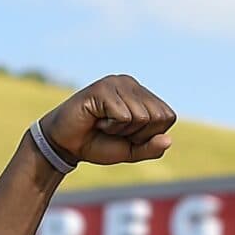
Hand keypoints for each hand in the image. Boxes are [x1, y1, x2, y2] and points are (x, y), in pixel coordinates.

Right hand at [37, 75, 177, 166]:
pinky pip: (124, 116)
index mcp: (143, 95)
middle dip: (138, 133)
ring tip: (104, 124)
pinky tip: (96, 120)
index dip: (150, 134)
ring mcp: (117, 83)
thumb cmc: (99, 143)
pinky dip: (111, 126)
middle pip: (158, 117)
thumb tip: (168, 140)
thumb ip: (152, 148)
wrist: (65, 145)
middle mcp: (132, 84)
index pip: (168, 117)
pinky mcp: (102, 88)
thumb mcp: (131, 151)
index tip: (127, 134)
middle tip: (114, 129)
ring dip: (122, 130)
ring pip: (142, 117)